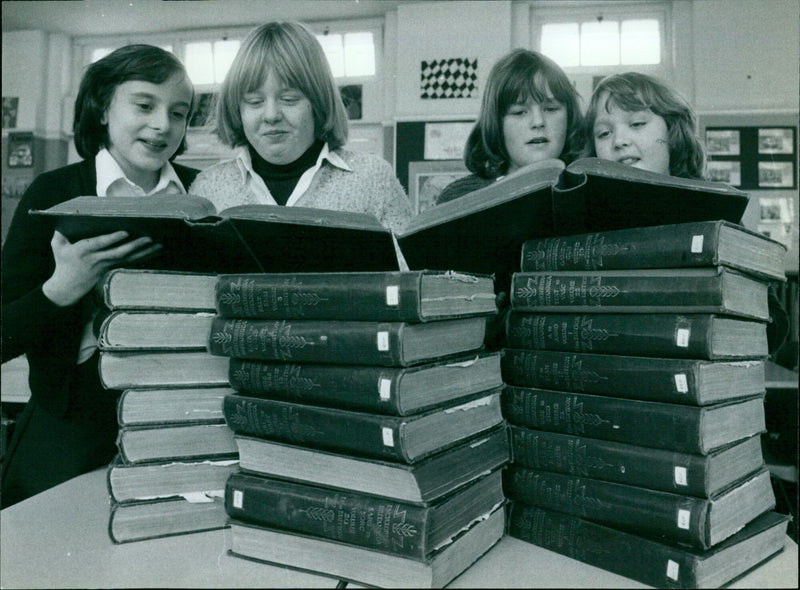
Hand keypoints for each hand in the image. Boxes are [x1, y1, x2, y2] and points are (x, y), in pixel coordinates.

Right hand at [42, 230, 161, 306]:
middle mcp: (97, 259)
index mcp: (83, 251)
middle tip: (149, 238)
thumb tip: (65, 218)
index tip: (125, 232)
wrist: (68, 287)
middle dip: (135, 245)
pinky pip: (131, 262)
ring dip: (145, 252)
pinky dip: (145, 257)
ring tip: (159, 244)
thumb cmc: (63, 262)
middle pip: (119, 252)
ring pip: (129, 258)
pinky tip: (157, 251)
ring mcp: (108, 265)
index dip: (113, 238)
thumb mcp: (57, 246)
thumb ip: (60, 233)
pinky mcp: (114, 268)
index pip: (99, 244)